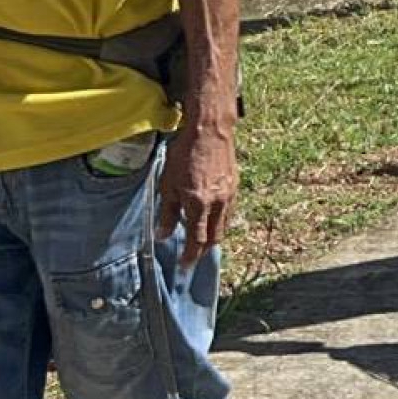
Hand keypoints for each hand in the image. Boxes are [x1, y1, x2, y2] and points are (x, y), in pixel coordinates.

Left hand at [157, 119, 235, 267]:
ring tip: (200, 239)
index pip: (197, 240)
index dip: (190, 256)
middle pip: (214, 238)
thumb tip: (163, 235)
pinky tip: (209, 217)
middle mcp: (217, 204)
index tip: (184, 267)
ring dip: (212, 236)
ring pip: (223, 226)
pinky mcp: (234, 187)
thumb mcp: (167, 185)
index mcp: (199, 205)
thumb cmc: (184, 155)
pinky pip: (227, 212)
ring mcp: (229, 196)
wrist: (210, 131)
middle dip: (203, 251)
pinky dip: (219, 221)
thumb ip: (167, 213)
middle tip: (192, 256)